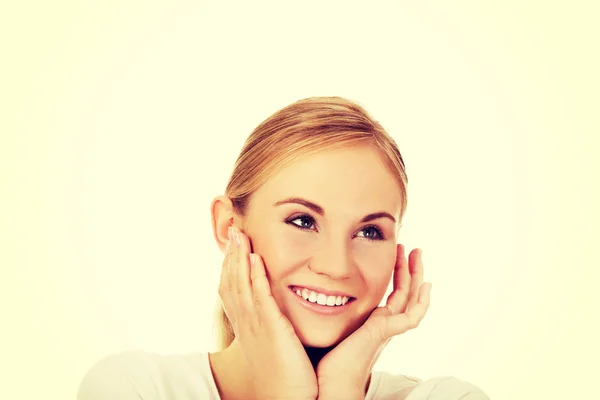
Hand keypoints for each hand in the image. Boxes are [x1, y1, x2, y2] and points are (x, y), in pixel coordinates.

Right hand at [218, 226, 317, 399]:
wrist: (287, 398)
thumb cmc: (286, 375)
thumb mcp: (272, 345)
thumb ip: (272, 325)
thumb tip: (275, 315)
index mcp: (246, 325)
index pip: (232, 289)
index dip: (230, 266)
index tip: (233, 245)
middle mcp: (246, 322)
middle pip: (231, 281)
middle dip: (231, 255)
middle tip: (232, 230)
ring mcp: (255, 325)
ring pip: (241, 284)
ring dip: (239, 258)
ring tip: (239, 234)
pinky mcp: (270, 328)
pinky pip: (260, 297)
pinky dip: (255, 276)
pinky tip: (255, 259)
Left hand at [316, 244, 431, 399]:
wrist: (327, 384)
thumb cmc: (324, 359)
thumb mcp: (329, 325)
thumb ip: (328, 310)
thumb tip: (311, 288)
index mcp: (372, 324)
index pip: (391, 295)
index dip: (396, 275)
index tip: (396, 254)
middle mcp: (382, 326)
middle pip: (404, 294)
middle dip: (409, 270)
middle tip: (412, 248)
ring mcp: (385, 330)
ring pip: (409, 300)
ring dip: (415, 276)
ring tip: (416, 254)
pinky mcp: (383, 333)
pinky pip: (411, 317)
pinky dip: (421, 302)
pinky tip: (426, 286)